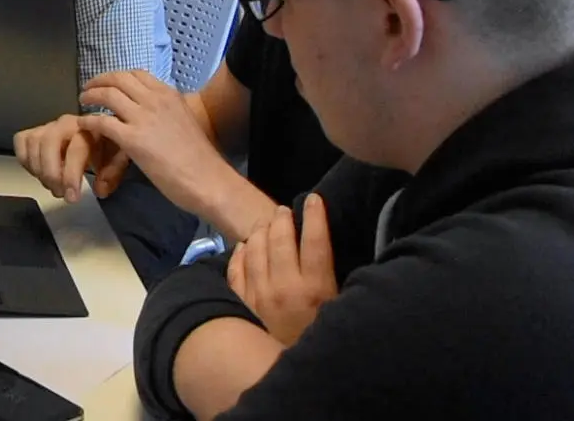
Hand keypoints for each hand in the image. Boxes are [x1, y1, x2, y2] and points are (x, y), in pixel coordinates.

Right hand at [12, 114, 128, 202]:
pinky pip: (21, 141)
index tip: (72, 197)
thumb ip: (112, 173)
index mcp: (89, 128)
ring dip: (39, 169)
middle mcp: (66, 124)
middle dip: (51, 173)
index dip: (71, 176)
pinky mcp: (35, 130)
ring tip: (51, 185)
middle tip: (58, 192)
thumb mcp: (118, 157)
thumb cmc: (108, 145)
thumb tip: (100, 190)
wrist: (100, 133)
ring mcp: (49, 126)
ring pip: (33, 143)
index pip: (75, 149)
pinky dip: (25, 158)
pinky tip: (37, 171)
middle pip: (48, 143)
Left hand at [76, 70, 226, 210]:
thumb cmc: (200, 158)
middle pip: (118, 79)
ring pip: (107, 95)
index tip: (108, 83)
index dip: (118, 76)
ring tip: (83, 101)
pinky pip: (102, 122)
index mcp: (169, 95)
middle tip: (89, 89)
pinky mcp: (132, 139)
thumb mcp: (185, 121)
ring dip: (90, 95)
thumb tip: (154, 115)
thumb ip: (167, 112)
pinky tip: (82, 124)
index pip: (137, 74)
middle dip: (99, 81)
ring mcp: (143, 118)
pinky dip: (88, 120)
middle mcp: (155, 100)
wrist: (208, 179)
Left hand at [228, 194, 336, 346]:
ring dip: (261, 231)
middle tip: (285, 211)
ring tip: (266, 222)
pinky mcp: (242, 303)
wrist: (285, 374)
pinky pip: (236, 269)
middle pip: (280, 240)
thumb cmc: (320, 341)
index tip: (314, 199)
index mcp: (315, 289)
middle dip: (283, 220)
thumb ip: (330, 283)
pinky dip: (240, 253)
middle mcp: (285, 287)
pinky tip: (245, 246)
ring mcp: (259, 294)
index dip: (315, 216)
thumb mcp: (337, 312)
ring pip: (255, 249)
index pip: (315, 242)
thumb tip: (327, 252)